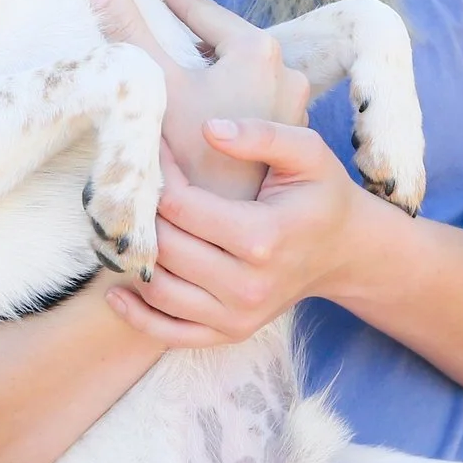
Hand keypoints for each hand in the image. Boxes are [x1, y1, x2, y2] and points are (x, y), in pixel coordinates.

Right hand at [84, 0, 310, 199]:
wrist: (228, 222)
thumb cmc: (191, 155)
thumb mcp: (155, 84)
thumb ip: (128, 29)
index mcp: (257, 49)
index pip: (201, 8)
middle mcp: (286, 68)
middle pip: (223, 36)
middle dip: (190, 23)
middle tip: (160, 6)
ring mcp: (291, 100)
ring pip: (238, 65)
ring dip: (208, 56)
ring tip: (178, 49)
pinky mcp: (288, 127)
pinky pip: (251, 90)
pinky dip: (224, 85)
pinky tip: (203, 94)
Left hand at [106, 116, 392, 347]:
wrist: (344, 251)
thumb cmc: (321, 194)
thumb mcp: (308, 152)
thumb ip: (262, 134)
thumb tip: (208, 129)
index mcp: (264, 236)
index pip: (183, 207)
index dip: (159, 177)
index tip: (153, 154)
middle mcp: (249, 284)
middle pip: (166, 247)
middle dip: (142, 214)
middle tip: (130, 189)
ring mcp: (238, 315)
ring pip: (160, 290)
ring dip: (134, 259)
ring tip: (124, 229)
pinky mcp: (230, 332)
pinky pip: (171, 333)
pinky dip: (138, 315)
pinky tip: (118, 291)